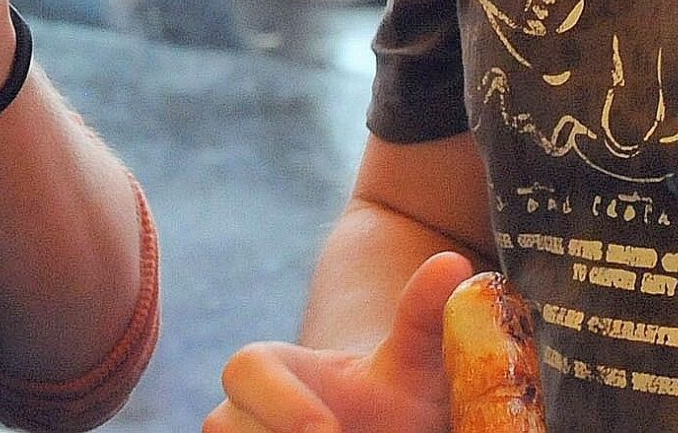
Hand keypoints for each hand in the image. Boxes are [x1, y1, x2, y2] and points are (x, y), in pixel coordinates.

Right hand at [207, 252, 479, 431]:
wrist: (384, 428)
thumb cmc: (395, 394)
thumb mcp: (413, 361)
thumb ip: (422, 314)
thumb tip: (453, 262)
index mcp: (271, 367)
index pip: (246, 370)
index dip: (280, 404)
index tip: (328, 432)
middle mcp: (242, 412)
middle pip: (224, 426)